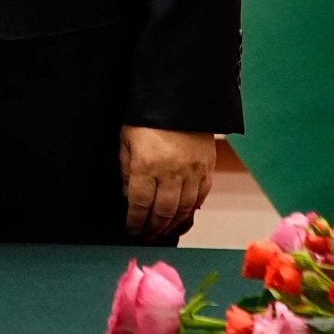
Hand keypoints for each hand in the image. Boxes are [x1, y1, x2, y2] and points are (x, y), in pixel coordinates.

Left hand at [121, 126, 215, 240]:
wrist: (180, 97)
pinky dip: (191, 210)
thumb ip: (126, 169)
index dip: (135, 221)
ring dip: (172, 224)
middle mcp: (171, 172)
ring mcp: (192, 171)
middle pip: (162, 211)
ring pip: (183, 209)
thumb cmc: (147, 117)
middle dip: (153, 228)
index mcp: (146, 165)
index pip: (140, 203)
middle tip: (146, 236)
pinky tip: (183, 215)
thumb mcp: (126, 139)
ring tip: (162, 231)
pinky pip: (201, 196)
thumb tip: (128, 196)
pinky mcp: (207, 167)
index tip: (131, 230)